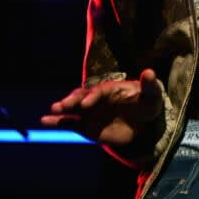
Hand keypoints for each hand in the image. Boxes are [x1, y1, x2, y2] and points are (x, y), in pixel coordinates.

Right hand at [40, 68, 162, 147]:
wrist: (143, 123)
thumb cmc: (147, 104)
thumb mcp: (152, 95)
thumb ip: (149, 85)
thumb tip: (150, 72)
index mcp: (110, 89)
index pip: (99, 92)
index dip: (92, 97)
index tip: (86, 105)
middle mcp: (96, 99)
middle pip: (81, 98)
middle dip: (71, 102)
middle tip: (61, 107)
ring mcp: (90, 112)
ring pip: (72, 110)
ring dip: (61, 111)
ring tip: (48, 115)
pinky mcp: (86, 125)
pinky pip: (70, 123)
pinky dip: (58, 122)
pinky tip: (45, 121)